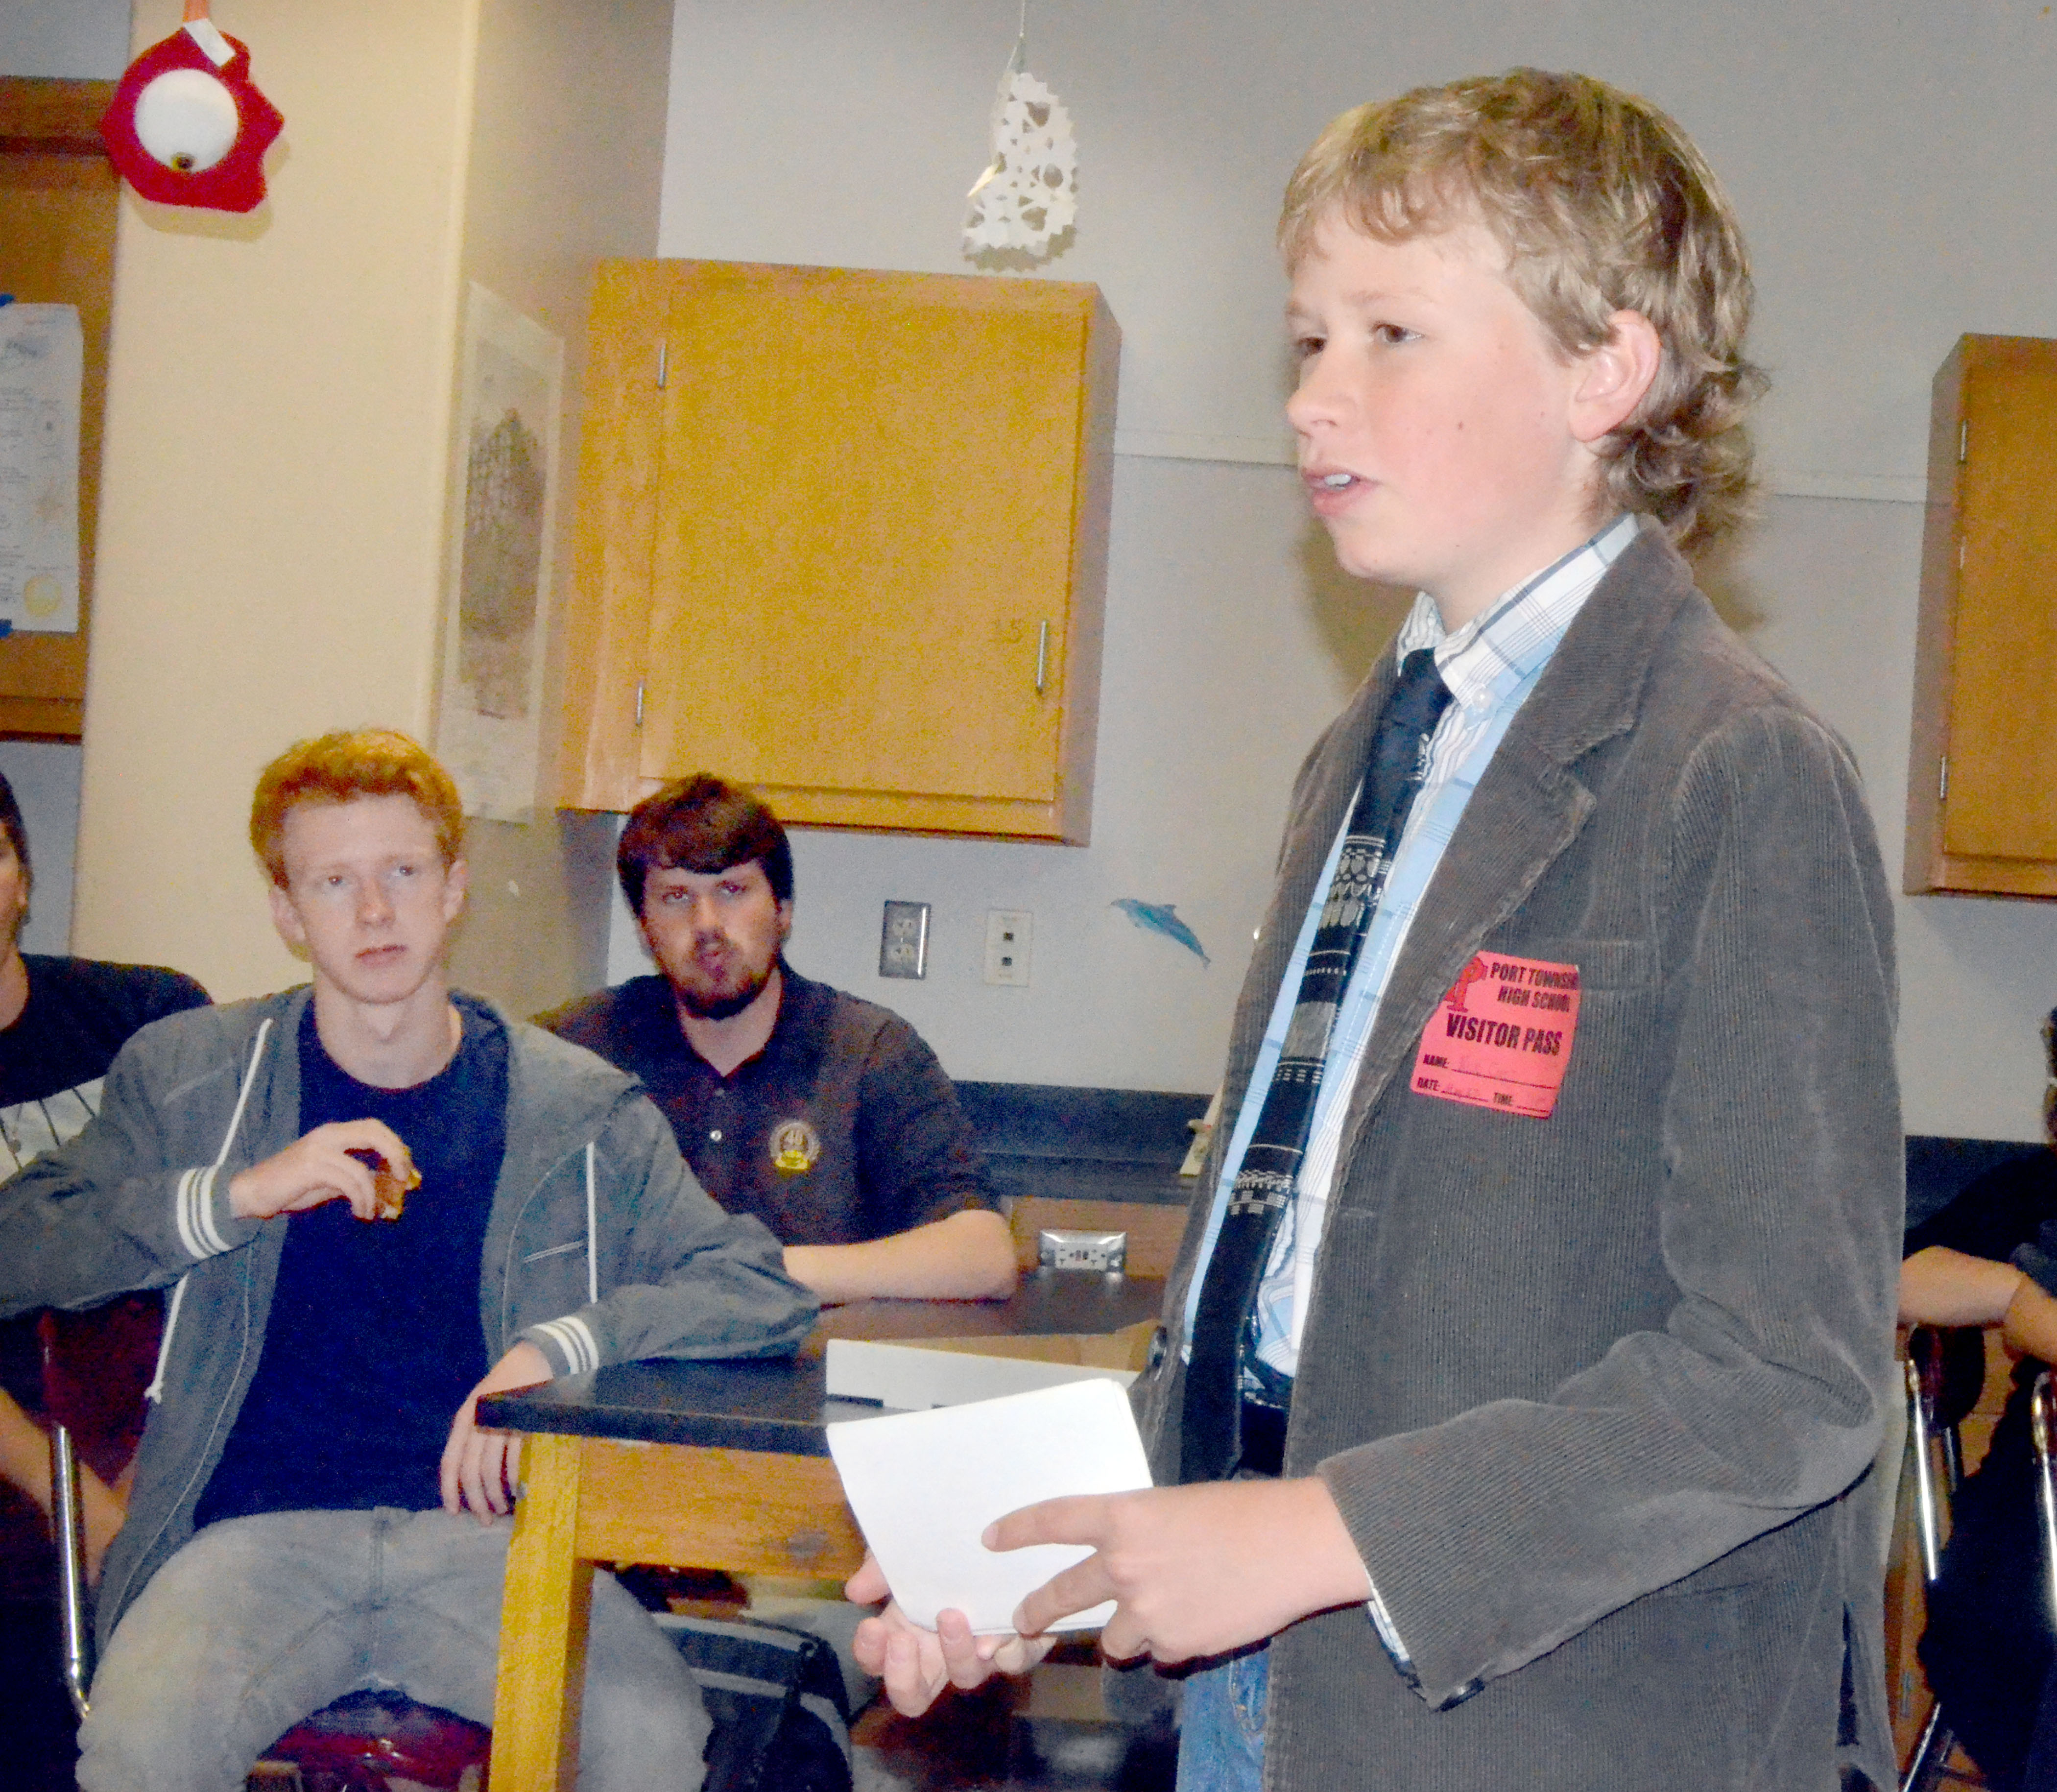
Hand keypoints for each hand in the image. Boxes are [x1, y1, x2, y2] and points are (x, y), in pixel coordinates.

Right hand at [228, 1120, 414, 1221]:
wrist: (253, 1191)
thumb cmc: (292, 1185)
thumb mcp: (329, 1178)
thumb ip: (354, 1176)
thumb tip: (384, 1184)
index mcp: (333, 1133)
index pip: (373, 1126)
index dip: (394, 1143)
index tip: (403, 1165)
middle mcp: (328, 1135)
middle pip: (374, 1133)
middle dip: (395, 1155)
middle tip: (401, 1178)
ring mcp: (320, 1150)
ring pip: (362, 1170)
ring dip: (372, 1195)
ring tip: (370, 1212)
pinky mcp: (312, 1168)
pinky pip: (349, 1184)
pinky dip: (361, 1200)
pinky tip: (360, 1212)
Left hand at [440, 1342, 550, 1521]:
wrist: (534, 1358)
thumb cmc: (506, 1388)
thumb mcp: (483, 1408)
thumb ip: (474, 1435)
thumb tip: (469, 1478)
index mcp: (464, 1419)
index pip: (450, 1461)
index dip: (449, 1490)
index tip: (454, 1512)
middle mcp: (478, 1422)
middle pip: (471, 1472)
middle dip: (476, 1501)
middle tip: (485, 1520)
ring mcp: (500, 1423)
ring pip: (491, 1470)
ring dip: (496, 1495)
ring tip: (502, 1509)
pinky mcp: (522, 1422)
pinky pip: (515, 1459)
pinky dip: (516, 1479)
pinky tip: (519, 1489)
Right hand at [846, 1554, 1053, 1715]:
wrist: (1010, 1539)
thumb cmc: (949, 1552)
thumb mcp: (910, 1551)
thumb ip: (882, 1568)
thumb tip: (855, 1591)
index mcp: (906, 1631)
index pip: (876, 1661)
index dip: (870, 1655)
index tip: (871, 1626)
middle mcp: (939, 1654)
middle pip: (912, 1697)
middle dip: (902, 1677)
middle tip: (902, 1641)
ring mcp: (977, 1655)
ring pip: (965, 1677)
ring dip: (955, 1652)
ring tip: (952, 1616)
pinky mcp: (1016, 1648)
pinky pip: (1011, 1660)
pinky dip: (1006, 1645)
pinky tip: (1003, 1625)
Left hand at [993, 1477, 1368, 1662]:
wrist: (1290, 1546)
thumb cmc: (1240, 1515)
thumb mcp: (1175, 1507)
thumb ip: (1137, 1535)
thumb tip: (1120, 1561)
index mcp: (1123, 1517)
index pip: (1055, 1520)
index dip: (1019, 1529)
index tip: (991, 1538)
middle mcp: (1123, 1564)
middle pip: (1062, 1593)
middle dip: (1037, 1610)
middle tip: (1024, 1620)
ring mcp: (1145, 1610)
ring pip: (1114, 1638)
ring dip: (1129, 1631)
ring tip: (1169, 1608)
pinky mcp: (1173, 1643)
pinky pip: (1157, 1652)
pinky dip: (1171, 1641)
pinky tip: (1203, 1616)